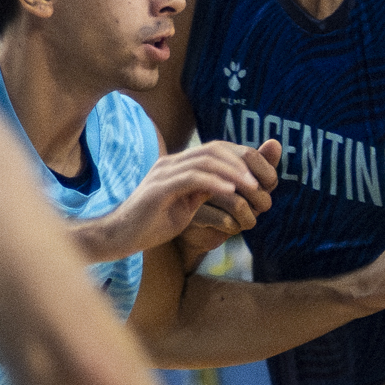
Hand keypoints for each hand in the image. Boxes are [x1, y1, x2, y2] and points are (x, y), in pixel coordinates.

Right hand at [84, 140, 275, 260]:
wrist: (122, 236)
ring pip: (204, 161)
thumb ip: (207, 191)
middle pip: (213, 149)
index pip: (215, 148)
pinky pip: (191, 179)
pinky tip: (231, 191)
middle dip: (241, 162)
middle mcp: (170, 163)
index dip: (241, 157)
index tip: (263, 175)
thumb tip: (233, 186)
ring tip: (252, 186)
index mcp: (179, 164)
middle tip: (262, 181)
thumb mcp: (189, 204)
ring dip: (232, 172)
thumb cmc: (155, 223)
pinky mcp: (158, 190)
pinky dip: (214, 182)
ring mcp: (163, 174)